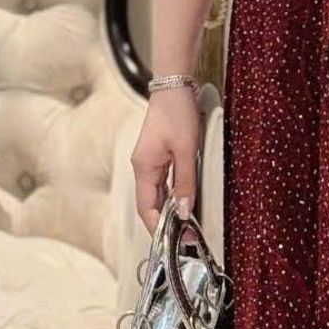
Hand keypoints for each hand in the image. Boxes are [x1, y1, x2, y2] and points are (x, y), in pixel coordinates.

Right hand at [130, 87, 199, 233]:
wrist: (173, 87)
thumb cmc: (178, 115)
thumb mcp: (187, 151)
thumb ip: (185, 182)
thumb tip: (185, 212)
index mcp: (143, 168)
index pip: (146, 208)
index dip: (158, 228)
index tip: (175, 241)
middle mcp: (142, 167)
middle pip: (149, 204)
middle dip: (165, 223)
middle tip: (186, 238)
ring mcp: (148, 162)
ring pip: (155, 195)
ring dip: (168, 211)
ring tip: (186, 226)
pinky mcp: (156, 156)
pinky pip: (160, 183)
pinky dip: (170, 196)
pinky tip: (182, 203)